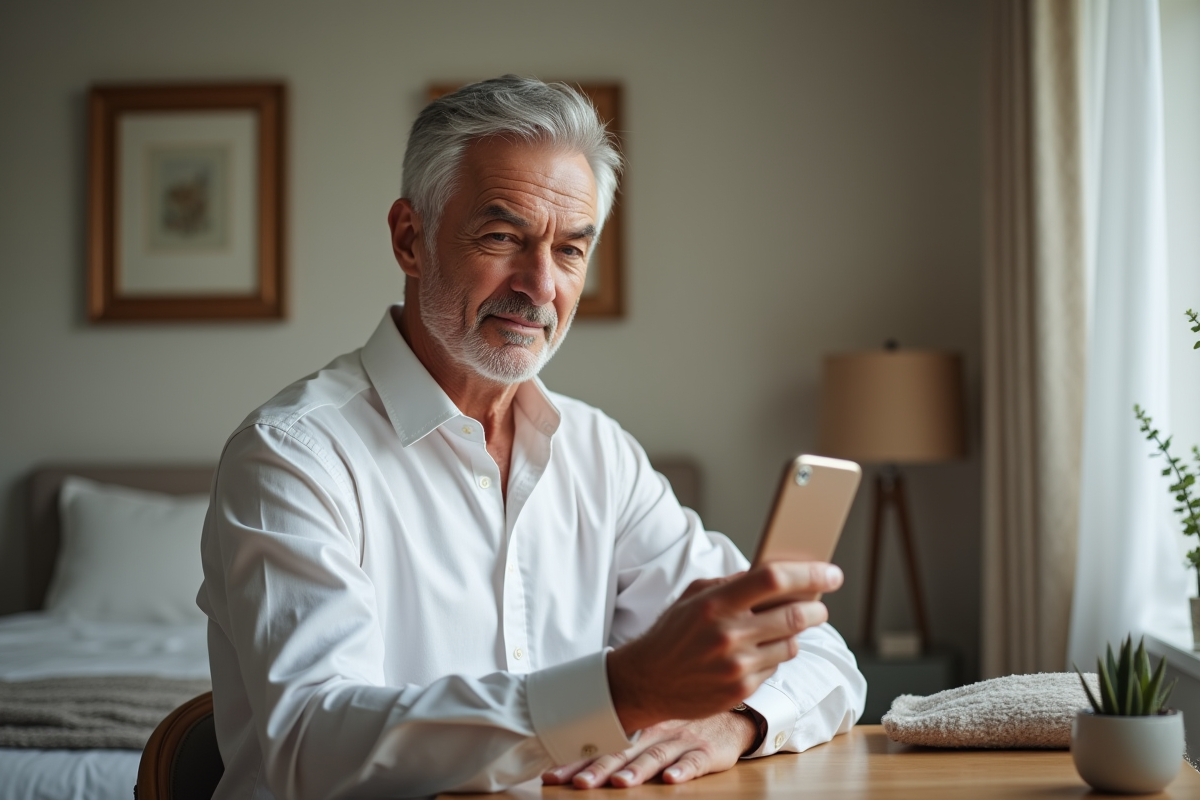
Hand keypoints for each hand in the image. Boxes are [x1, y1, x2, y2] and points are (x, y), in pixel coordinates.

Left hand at [540, 711, 756, 788]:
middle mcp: (654, 733)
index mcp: (636, 728)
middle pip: (622, 752)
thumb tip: (574, 749)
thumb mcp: (649, 723)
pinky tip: (671, 779)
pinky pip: (694, 761)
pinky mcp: (706, 752)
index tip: (552, 776)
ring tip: (620, 783)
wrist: (728, 717)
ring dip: (637, 770)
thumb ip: (619, 736)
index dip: (575, 761)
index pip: (600, 746)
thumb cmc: (680, 724)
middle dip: (598, 769)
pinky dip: (683, 769)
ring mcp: (680, 741)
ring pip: (655, 756)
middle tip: (579, 784)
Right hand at [606, 561, 841, 732]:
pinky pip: (776, 667)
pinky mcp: (742, 690)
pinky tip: (758, 651)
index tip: (830, 572)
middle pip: (794, 615)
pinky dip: (775, 656)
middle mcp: (728, 635)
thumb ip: (731, 584)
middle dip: (817, 607)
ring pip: (791, 644)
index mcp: (715, 604)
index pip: (773, 580)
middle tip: (821, 604)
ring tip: (783, 627)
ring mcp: (737, 666)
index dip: (808, 574)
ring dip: (795, 633)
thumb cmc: (673, 633)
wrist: (647, 681)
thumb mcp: (693, 596)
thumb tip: (775, 576)